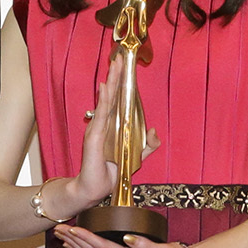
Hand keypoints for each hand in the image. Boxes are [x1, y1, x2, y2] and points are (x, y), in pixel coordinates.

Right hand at [53, 67, 157, 216]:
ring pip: (106, 101)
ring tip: (115, 66)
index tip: (124, 67)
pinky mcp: (94, 137)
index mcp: (112, 127)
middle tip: (119, 59)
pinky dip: (103, 100)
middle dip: (116, 77)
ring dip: (111, 82)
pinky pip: (100, 115)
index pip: (117, 102)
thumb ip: (147, 145)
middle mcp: (103, 124)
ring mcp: (97, 129)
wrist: (93, 189)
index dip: (120, 84)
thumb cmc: (110, 172)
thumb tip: (154, 130)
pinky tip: (105, 87)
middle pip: (111, 96)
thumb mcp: (135, 157)